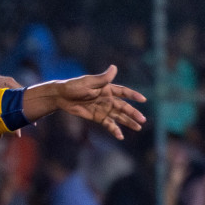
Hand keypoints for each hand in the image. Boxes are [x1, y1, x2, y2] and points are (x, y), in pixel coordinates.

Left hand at [31, 65, 146, 139]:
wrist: (61, 97)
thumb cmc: (74, 86)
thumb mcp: (88, 82)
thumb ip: (102, 78)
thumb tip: (114, 67)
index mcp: (107, 88)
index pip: (124, 92)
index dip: (133, 95)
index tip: (143, 100)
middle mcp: (108, 99)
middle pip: (123, 107)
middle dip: (133, 113)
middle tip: (143, 120)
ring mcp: (103, 109)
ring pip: (119, 116)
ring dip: (128, 122)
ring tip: (138, 128)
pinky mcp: (97, 117)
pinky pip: (108, 124)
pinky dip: (114, 130)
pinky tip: (120, 136)